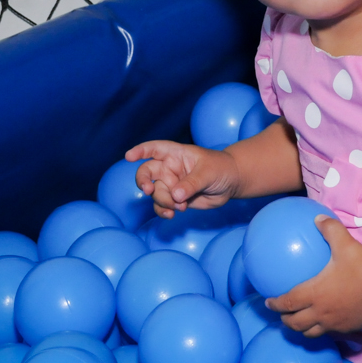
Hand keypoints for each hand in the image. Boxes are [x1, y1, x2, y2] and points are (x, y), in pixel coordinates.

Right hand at [126, 140, 240, 218]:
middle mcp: (169, 168)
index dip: (141, 151)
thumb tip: (176, 195)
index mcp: (176, 154)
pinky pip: (161, 205)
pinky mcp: (175, 198)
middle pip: (147, 172)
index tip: (129, 156)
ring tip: (181, 206)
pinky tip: (172, 214)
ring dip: (163, 201)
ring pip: (155, 193)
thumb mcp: (208, 173)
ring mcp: (171, 184)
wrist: (231, 183)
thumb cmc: (221, 168)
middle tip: (148, 190)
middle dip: (144, 181)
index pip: (154, 148)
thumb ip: (191, 183)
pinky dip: (163, 210)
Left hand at [266, 215, 361, 337]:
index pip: (288, 302)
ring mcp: (334, 323)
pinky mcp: (348, 328)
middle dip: (285, 320)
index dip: (275, 304)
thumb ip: (329, 229)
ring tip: (299, 322)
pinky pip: (328, 333)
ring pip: (310, 333)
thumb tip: (317, 218)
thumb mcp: (344, 243)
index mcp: (315, 293)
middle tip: (281, 314)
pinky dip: (320, 330)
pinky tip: (323, 322)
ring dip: (301, 329)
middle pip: (295, 323)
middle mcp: (321, 312)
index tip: (267, 302)